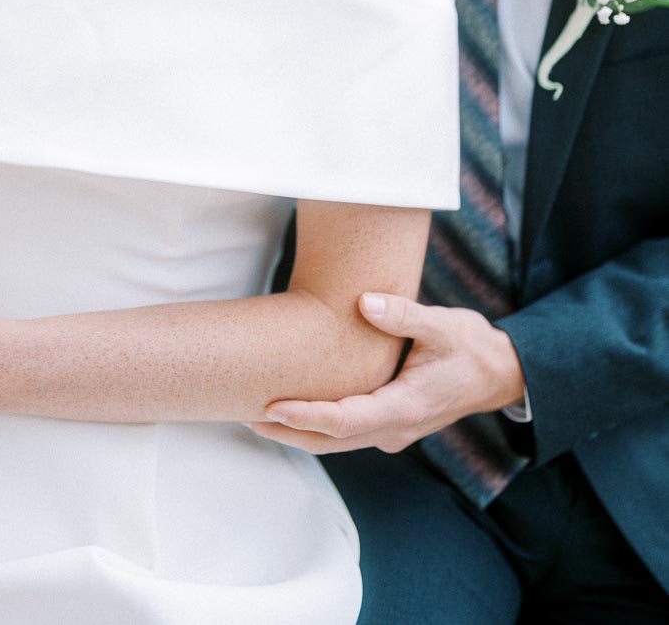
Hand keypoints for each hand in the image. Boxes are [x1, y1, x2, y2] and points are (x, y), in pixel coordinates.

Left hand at [249, 292, 524, 454]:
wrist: (502, 373)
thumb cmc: (472, 346)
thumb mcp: (444, 324)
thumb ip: (405, 314)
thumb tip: (367, 302)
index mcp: (404, 407)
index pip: (343, 420)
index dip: (304, 415)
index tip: (270, 407)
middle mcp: (394, 428)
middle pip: (330, 440)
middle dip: (287, 431)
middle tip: (242, 414)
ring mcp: (393, 431)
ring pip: (336, 442)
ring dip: (298, 432)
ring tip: (256, 416)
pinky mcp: (390, 424)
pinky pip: (347, 434)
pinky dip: (317, 427)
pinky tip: (295, 411)